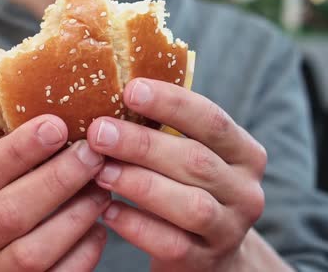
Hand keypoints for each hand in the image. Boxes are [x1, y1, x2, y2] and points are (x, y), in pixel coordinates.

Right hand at [0, 115, 109, 271]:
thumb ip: (11, 155)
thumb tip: (63, 110)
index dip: (19, 149)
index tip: (56, 124)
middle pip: (11, 213)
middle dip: (57, 179)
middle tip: (93, 152)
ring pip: (35, 250)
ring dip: (76, 214)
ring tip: (103, 186)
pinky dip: (85, 249)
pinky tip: (100, 225)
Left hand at [87, 78, 290, 271]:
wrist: (207, 251)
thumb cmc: (185, 187)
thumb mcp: (185, 154)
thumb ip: (162, 129)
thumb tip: (108, 93)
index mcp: (244, 152)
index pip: (212, 120)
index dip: (171, 103)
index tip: (130, 90)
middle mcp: (245, 190)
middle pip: (195, 160)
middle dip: (142, 144)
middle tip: (98, 132)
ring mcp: (230, 229)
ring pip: (190, 204)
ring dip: (139, 183)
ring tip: (100, 171)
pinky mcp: (206, 261)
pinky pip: (171, 243)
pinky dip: (136, 225)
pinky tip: (107, 211)